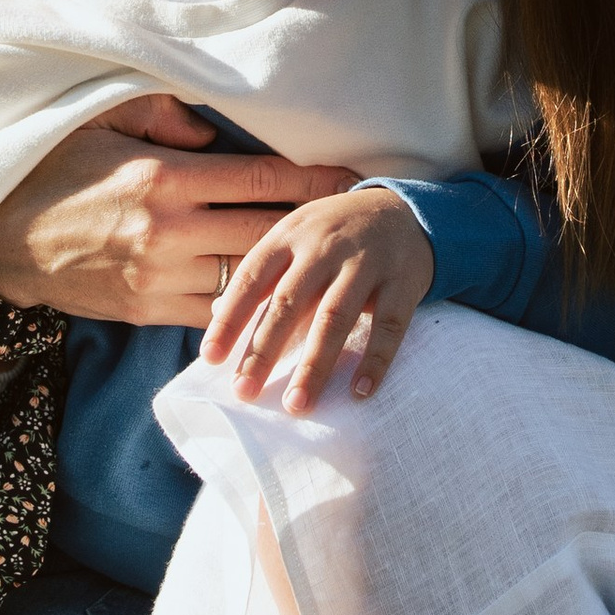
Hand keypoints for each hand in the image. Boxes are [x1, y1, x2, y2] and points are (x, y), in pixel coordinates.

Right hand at [0, 95, 355, 327]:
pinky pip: (215, 314)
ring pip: (249, 282)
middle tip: (360, 222)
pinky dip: (249, 309)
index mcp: (165, 177)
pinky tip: (280, 304)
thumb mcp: (103, 120)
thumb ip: (166, 118)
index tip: (354, 176)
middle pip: (269, 234)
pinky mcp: (146, 312)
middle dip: (318, 229)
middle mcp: (169, 232)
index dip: (315, 178)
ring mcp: (159, 278)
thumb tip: (216, 131)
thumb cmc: (54, 168)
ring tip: (333, 268)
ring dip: (291, 276)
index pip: (262, 177)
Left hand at [205, 188, 434, 406]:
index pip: (251, 279)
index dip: (230, 319)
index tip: (210, 359)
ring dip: (315, 365)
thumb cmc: (334, 235)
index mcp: (289, 236)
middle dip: (264, 350)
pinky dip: (375, 361)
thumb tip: (214, 313)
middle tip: (244, 392)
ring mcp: (365, 263)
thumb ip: (261, 276)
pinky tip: (359, 392)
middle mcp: (324, 247)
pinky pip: (388, 326)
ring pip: (335, 318)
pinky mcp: (402, 281)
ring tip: (296, 404)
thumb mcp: (294, 240)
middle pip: (289, 302)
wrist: (405, 210)